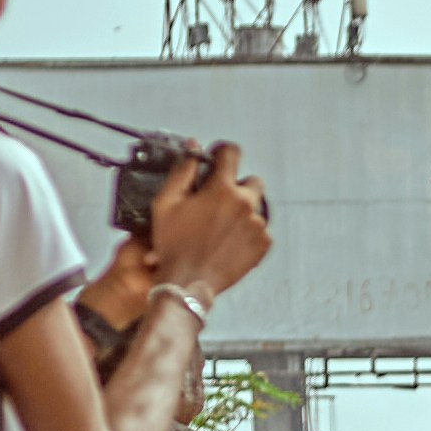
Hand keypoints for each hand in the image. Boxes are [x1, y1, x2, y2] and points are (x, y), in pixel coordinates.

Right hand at [135, 141, 273, 299]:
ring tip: (219, 226)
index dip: (221, 153)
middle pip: (251, 181)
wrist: (188, 282)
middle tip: (218, 200)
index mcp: (222, 189)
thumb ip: (183, 171)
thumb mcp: (167, 202)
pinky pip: (260, 229)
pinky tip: (228, 240)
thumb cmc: (174, 246)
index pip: (231, 153)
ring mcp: (257, 225)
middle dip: (236, 185)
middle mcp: (245, 204)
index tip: (217, 159)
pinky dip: (247, 232)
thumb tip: (193, 149)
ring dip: (241, 211)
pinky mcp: (263, 244)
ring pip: (255, 207)